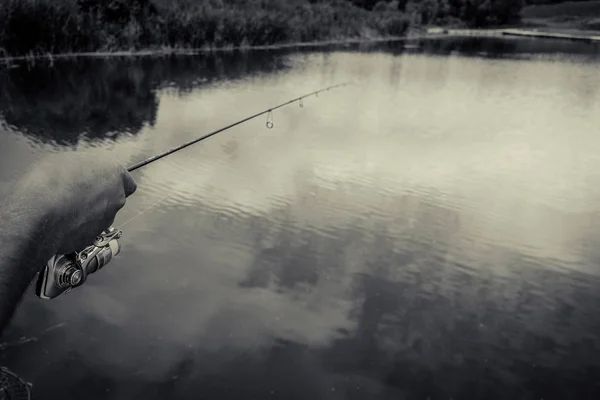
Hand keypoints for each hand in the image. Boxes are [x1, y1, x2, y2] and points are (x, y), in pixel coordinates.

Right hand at [14, 152, 136, 254]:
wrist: (39, 213)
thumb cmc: (50, 180)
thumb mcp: (68, 160)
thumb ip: (85, 169)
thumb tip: (84, 174)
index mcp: (114, 173)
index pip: (127, 182)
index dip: (113, 183)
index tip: (99, 182)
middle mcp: (117, 197)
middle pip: (114, 199)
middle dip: (100, 198)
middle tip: (77, 195)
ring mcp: (107, 219)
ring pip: (102, 216)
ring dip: (88, 213)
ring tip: (64, 208)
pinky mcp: (94, 236)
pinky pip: (88, 230)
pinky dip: (78, 228)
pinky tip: (60, 222)